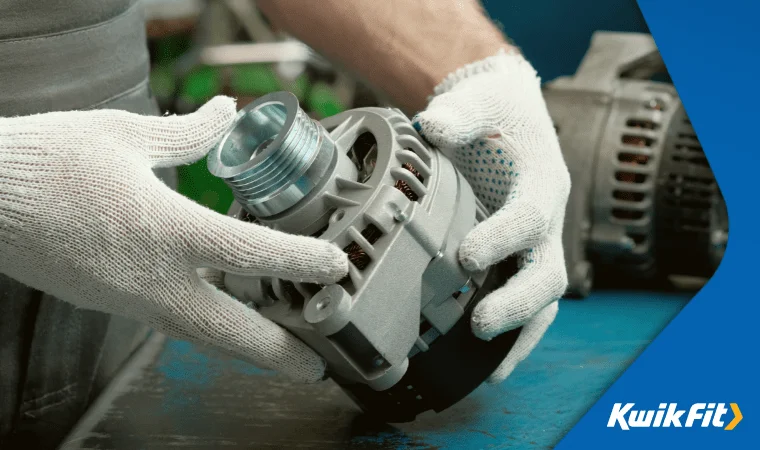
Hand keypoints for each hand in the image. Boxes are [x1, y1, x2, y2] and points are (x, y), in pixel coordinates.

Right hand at [0, 97, 347, 382]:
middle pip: (228, 331)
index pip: (250, 252)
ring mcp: (130, 299)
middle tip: (318, 369)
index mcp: (164, 228)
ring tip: (284, 356)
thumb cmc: (48, 162)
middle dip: (279, 353)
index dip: (300, 262)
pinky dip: (209, 329)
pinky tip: (225, 318)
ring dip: (247, 350)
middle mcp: (152, 277)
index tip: (335, 267)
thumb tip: (226, 114)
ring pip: (200, 336)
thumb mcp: (126, 135)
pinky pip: (172, 322)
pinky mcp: (112, 303)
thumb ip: (187, 134)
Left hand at [414, 50, 569, 382]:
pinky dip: (515, 337)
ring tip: (490, 368)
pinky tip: (491, 365)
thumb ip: (460, 114)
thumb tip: (433, 124)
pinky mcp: (521, 259)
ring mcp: (537, 245)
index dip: (502, 238)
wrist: (506, 117)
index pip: (529, 216)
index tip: (467, 256)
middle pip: (548, 271)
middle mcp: (547, 220)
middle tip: (479, 323)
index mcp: (541, 182)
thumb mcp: (480, 101)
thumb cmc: (493, 111)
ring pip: (543, 298)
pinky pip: (528, 304)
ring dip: (519, 333)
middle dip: (518, 301)